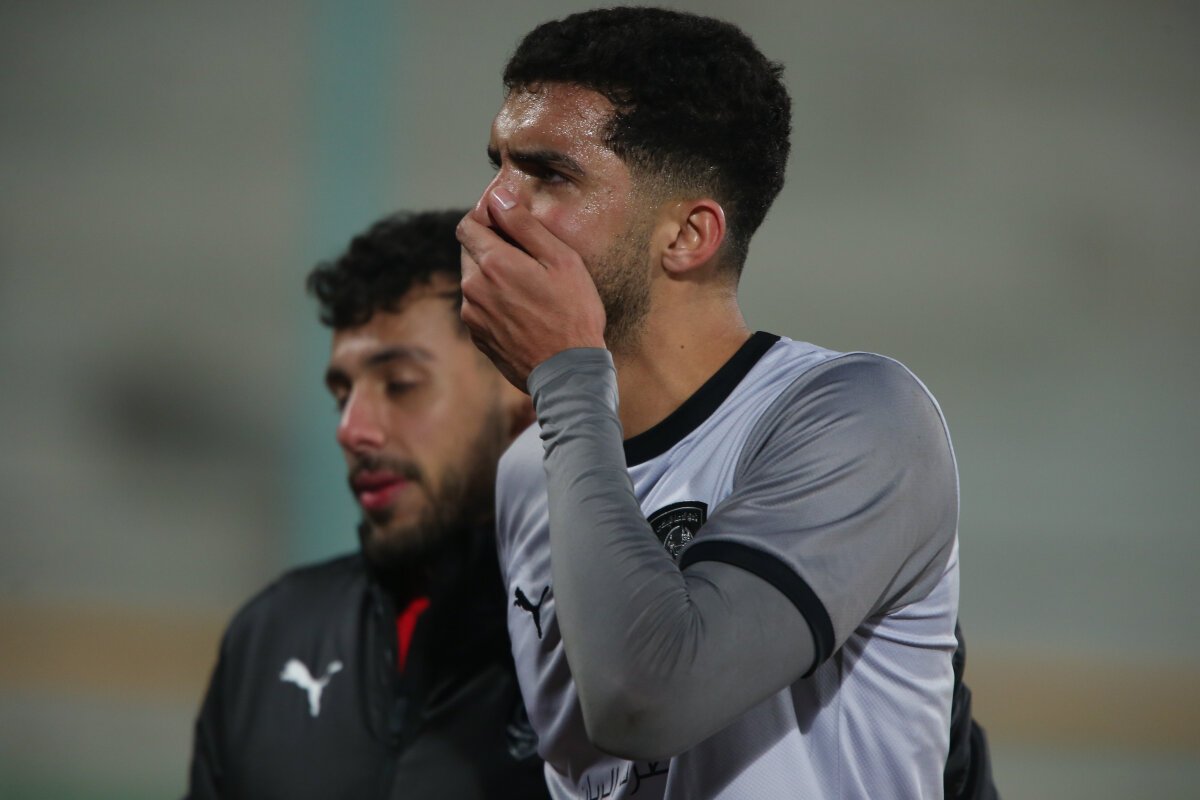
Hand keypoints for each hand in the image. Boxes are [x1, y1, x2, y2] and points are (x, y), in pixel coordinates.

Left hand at [456, 187, 606, 389]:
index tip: (506, 223)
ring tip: (527, 288)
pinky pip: (478, 306)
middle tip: (525, 257)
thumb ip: (524, 226)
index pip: (467, 225)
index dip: (485, 219)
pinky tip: (523, 311)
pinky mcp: (477, 336)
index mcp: (493, 263)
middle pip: (469, 251)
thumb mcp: (561, 261)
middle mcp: (473, 287)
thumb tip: (498, 197)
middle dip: (490, 247)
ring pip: (473, 280)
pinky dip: (494, 301)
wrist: (567, 373)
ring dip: (492, 276)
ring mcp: (472, 315)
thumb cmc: (573, 314)